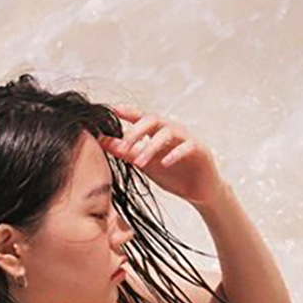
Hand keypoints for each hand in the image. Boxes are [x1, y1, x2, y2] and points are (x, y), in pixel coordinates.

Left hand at [99, 105, 226, 206]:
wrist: (199, 192)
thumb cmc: (173, 175)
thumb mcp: (146, 164)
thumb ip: (126, 152)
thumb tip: (102, 141)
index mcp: (158, 132)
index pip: (141, 117)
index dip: (128, 112)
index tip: (113, 111)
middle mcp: (172, 130)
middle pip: (153, 120)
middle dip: (137, 131)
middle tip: (123, 146)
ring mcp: (187, 139)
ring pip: (168, 133)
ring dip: (152, 147)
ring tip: (140, 163)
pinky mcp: (200, 150)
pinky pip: (187, 147)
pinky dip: (175, 154)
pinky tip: (165, 163)